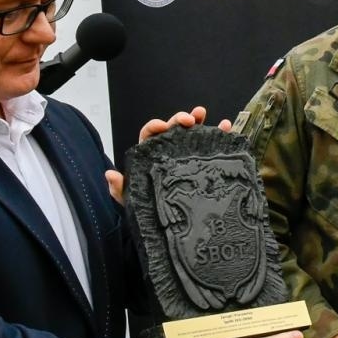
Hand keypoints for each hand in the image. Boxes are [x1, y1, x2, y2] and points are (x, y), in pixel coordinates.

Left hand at [108, 107, 233, 203]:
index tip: (164, 126)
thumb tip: (110, 175)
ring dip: (198, 119)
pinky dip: (219, 134)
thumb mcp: (132, 200)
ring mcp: (185, 154)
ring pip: (191, 131)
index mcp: (148, 154)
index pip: (150, 134)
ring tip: (203, 114)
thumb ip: (120, 188)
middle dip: (180, 119)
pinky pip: (210, 144)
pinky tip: (226, 128)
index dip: (156, 126)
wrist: (165, 223)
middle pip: (172, 128)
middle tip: (190, 119)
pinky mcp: (201, 161)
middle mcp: (167, 149)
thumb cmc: (146, 207)